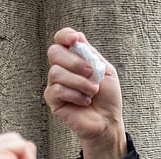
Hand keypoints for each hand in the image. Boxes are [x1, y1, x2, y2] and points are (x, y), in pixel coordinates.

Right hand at [44, 27, 125, 158]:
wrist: (108, 121)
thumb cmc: (107, 98)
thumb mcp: (105, 71)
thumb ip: (90, 54)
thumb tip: (78, 36)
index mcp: (74, 59)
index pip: (61, 40)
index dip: (64, 36)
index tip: (74, 39)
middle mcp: (62, 68)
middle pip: (54, 52)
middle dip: (75, 62)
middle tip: (91, 74)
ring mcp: (55, 83)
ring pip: (56, 72)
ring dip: (80, 82)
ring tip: (92, 92)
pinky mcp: (53, 99)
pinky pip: (57, 90)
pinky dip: (75, 95)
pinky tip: (85, 102)